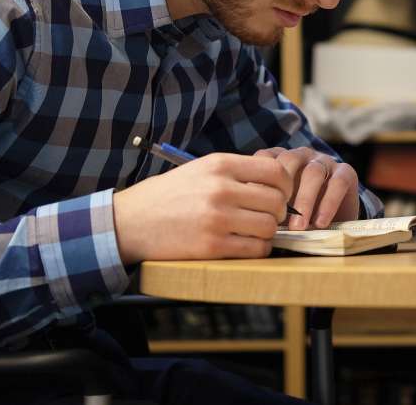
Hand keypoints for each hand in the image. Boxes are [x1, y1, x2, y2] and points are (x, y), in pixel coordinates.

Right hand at [112, 153, 292, 264]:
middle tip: (267, 217)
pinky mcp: (212, 246)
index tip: (280, 195)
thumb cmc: (168, 196)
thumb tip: (276, 182)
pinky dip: (257, 250)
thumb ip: (236, 172)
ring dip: (267, 233)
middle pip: (276, 202)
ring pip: (269, 228)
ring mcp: (217, 218)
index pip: (275, 172)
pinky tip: (245, 245)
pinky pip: (255, 250)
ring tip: (254, 232)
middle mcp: (221, 189)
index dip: (285, 186)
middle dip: (278, 212)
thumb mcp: (200, 170)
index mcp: (220, 165)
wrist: (129, 222)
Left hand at [256, 147, 360, 229]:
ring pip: (314, 172)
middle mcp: (302, 156)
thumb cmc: (297, 215)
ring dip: (305, 200)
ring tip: (299, 227)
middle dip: (282, 189)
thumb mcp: (278, 210)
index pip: (265, 158)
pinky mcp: (346, 173)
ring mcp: (325, 162)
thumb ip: (265, 209)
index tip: (254, 207)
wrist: (333, 219)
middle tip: (276, 218)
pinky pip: (338, 183)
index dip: (259, 180)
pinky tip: (320, 223)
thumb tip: (248, 223)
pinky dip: (329, 204)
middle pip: (290, 161)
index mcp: (280, 159)